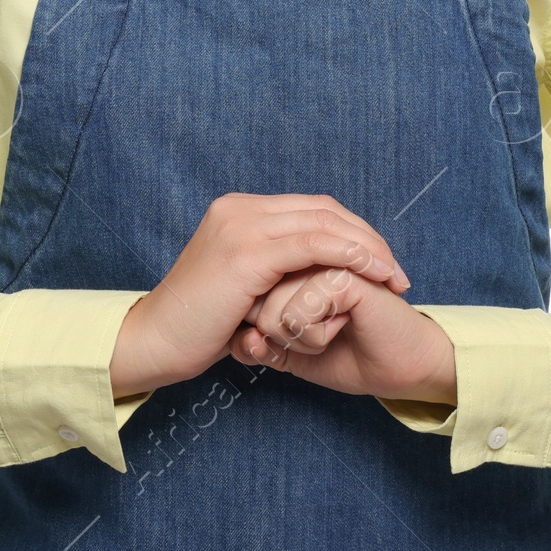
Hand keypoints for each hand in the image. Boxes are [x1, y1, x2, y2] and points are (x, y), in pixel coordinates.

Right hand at [109, 194, 412, 398]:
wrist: (153, 342)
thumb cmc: (195, 326)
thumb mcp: (237, 287)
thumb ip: (268, 271)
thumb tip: (309, 277)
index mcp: (238, 210)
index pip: (311, 208)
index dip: (352, 231)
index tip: (381, 262)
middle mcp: (240, 208)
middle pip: (323, 210)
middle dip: (367, 238)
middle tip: (397, 271)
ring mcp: (243, 226)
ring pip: (325, 223)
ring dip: (368, 249)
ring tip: (395, 278)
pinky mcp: (247, 254)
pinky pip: (314, 246)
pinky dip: (350, 257)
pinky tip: (373, 277)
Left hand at [227, 266, 456, 403]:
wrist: (394, 369)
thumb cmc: (343, 356)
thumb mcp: (287, 354)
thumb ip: (258, 346)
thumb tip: (245, 339)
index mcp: (283, 260)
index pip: (242, 299)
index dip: (265, 333)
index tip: (299, 337)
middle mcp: (298, 250)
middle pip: (252, 303)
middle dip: (282, 337)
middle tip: (323, 332)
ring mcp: (320, 255)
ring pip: (270, 309)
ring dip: (300, 338)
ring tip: (333, 329)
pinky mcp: (341, 270)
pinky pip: (298, 313)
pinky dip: (316, 336)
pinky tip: (344, 325)